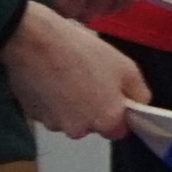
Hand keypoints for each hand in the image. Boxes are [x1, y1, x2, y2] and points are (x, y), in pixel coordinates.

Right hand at [2, 6, 150, 142]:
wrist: (32, 41)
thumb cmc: (82, 52)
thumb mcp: (126, 67)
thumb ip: (139, 94)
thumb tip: (138, 105)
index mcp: (106, 121)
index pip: (119, 130)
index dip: (118, 112)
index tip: (112, 94)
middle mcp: (79, 130)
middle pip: (92, 125)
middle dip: (94, 108)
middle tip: (89, 80)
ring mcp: (52, 124)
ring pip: (70, 119)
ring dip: (71, 105)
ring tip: (67, 76)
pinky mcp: (32, 115)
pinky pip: (49, 112)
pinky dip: (51, 100)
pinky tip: (50, 79)